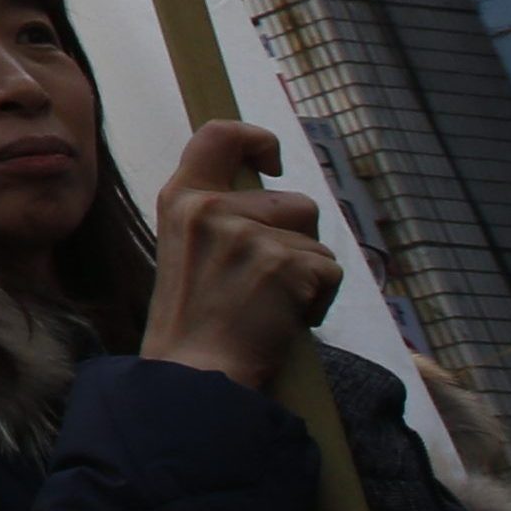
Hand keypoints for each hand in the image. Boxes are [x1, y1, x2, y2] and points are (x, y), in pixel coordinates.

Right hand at [135, 122, 341, 389]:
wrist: (195, 376)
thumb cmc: (194, 324)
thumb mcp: (184, 250)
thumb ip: (215, 217)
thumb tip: (267, 195)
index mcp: (180, 199)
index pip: (219, 134)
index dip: (256, 137)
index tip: (272, 161)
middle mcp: (211, 208)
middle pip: (292, 202)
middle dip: (298, 241)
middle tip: (266, 282)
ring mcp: (247, 235)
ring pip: (316, 241)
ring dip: (308, 274)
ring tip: (272, 305)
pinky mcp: (283, 265)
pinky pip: (330, 272)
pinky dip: (319, 301)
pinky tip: (286, 321)